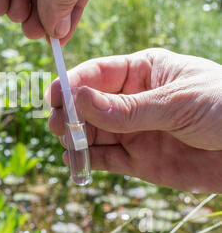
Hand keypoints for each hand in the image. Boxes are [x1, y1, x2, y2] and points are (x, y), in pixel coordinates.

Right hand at [45, 48, 221, 192]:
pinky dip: (87, 160)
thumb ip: (127, 108)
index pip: (98, 73)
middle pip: (88, 103)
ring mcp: (133, 131)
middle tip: (58, 123)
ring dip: (75, 136)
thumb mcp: (177, 102)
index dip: (73, 82)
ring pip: (92, 132)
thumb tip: (79, 100)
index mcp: (143, 72)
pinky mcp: (137, 160)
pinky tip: (74, 160)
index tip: (54, 95)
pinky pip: (105, 159)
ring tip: (68, 142)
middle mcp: (132, 100)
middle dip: (69, 112)